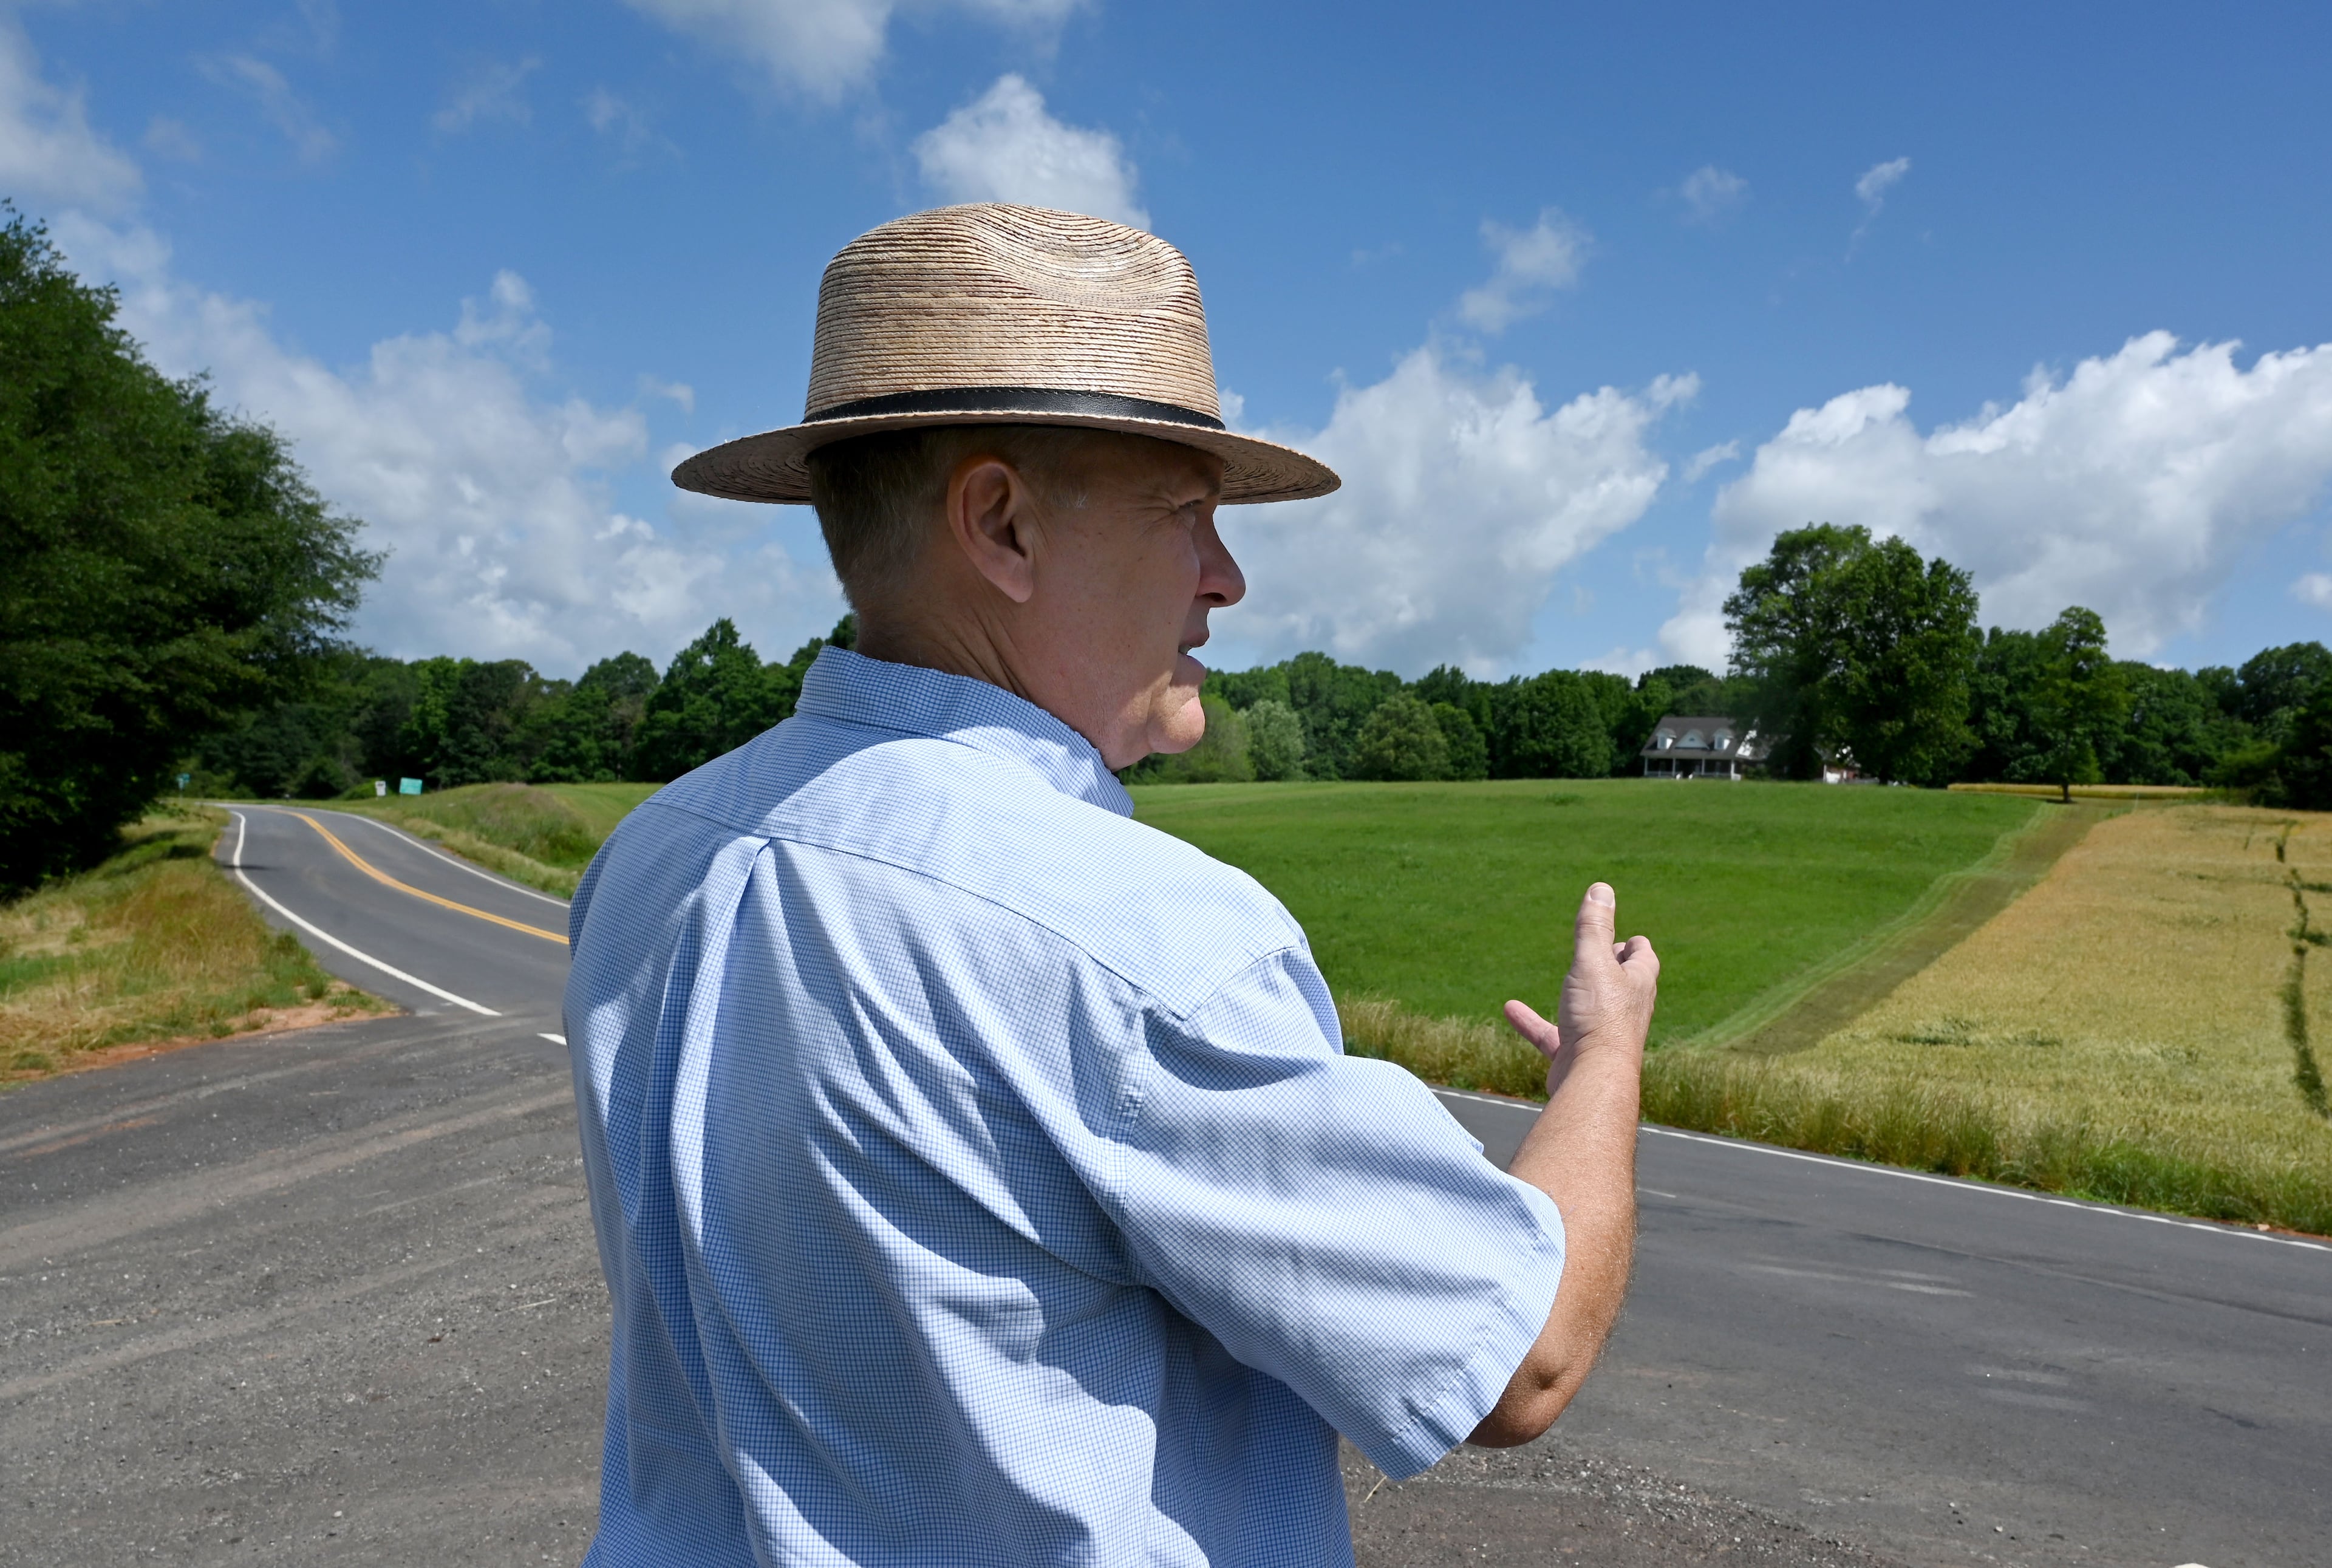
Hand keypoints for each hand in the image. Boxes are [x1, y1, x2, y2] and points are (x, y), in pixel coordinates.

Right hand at [1504, 883, 1657, 1094]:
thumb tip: (1601, 890)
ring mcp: (1601, 1034)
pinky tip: (1510, 1010)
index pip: (1643, 958)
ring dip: (1574, 994)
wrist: (1592, 1078)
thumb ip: (1594, 927)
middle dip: (1612, 968)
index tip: (1627, 938)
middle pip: (1623, 983)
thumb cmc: (1600, 1016)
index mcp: (1637, 984)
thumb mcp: (1593, 961)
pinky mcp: (1577, 1055)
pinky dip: (1534, 1021)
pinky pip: (1552, 1034)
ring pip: (1589, 1009)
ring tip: (1563, 981)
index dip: (1634, 946)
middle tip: (1600, 954)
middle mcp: (1625, 1009)